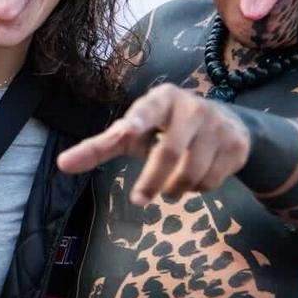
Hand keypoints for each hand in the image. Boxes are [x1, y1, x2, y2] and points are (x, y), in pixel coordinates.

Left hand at [57, 83, 250, 204]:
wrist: (226, 124)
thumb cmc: (164, 128)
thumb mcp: (134, 133)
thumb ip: (99, 147)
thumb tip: (61, 164)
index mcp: (161, 99)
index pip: (146, 110)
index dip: (138, 120)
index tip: (127, 131)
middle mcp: (191, 106)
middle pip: (168, 153)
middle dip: (151, 181)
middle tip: (140, 199)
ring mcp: (217, 124)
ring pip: (191, 173)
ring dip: (175, 188)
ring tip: (171, 185)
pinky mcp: (236, 144)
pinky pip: (211, 181)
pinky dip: (198, 189)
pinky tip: (197, 177)